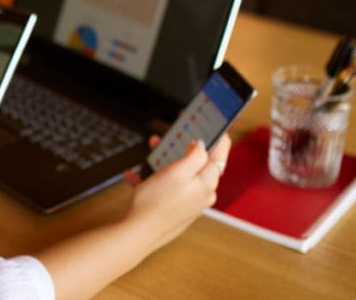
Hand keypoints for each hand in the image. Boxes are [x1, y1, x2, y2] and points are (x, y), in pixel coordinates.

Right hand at [122, 133, 230, 253]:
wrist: (137, 233)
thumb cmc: (156, 204)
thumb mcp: (176, 172)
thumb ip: (194, 156)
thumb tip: (202, 145)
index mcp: (206, 184)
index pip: (220, 155)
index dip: (218, 136)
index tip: (215, 122)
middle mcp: (201, 195)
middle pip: (198, 164)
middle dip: (184, 146)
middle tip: (176, 133)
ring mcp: (187, 203)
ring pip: (180, 174)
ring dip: (166, 160)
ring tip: (151, 151)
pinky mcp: (173, 210)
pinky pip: (165, 188)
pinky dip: (151, 179)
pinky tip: (135, 175)